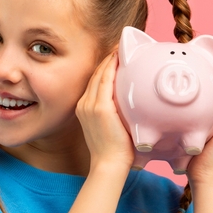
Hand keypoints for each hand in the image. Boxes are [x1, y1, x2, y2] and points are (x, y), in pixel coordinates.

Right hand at [76, 51, 134, 174]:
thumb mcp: (110, 129)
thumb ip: (114, 114)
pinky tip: (120, 59)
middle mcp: (84, 104)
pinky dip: (112, 67)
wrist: (109, 164)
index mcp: (84, 108)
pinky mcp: (100, 107)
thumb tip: (129, 106)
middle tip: (119, 48)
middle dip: (107, 60)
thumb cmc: (114, 151)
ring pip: (99, 75)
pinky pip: (105, 81)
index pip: (94, 82)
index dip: (104, 68)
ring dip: (110, 60)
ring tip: (120, 49)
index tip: (115, 58)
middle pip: (95, 75)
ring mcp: (90, 105)